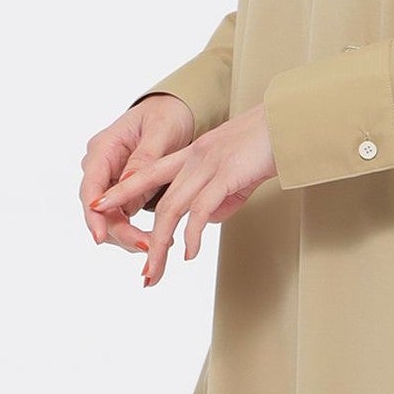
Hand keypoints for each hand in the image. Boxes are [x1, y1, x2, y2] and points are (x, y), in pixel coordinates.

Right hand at [81, 94, 198, 256]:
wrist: (176, 112)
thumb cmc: (167, 114)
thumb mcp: (160, 131)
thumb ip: (144, 157)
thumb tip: (128, 181)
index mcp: (104, 148)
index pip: (91, 187)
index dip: (93, 215)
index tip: (101, 237)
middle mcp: (102, 166)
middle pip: (99, 209)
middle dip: (120, 232)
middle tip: (149, 247)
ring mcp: (112, 180)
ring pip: (110, 218)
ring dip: (129, 235)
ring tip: (158, 246)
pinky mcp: (124, 191)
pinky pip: (123, 216)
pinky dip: (137, 230)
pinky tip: (157, 240)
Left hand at [88, 102, 277, 285]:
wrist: (291, 122)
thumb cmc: (270, 144)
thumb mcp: (237, 173)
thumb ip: (218, 196)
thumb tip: (207, 222)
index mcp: (194, 153)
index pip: (148, 172)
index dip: (123, 191)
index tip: (102, 208)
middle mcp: (195, 157)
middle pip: (157, 201)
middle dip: (142, 236)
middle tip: (140, 268)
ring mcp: (208, 165)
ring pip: (172, 210)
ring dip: (161, 246)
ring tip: (155, 271)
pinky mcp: (225, 174)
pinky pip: (200, 210)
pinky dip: (191, 235)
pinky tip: (189, 253)